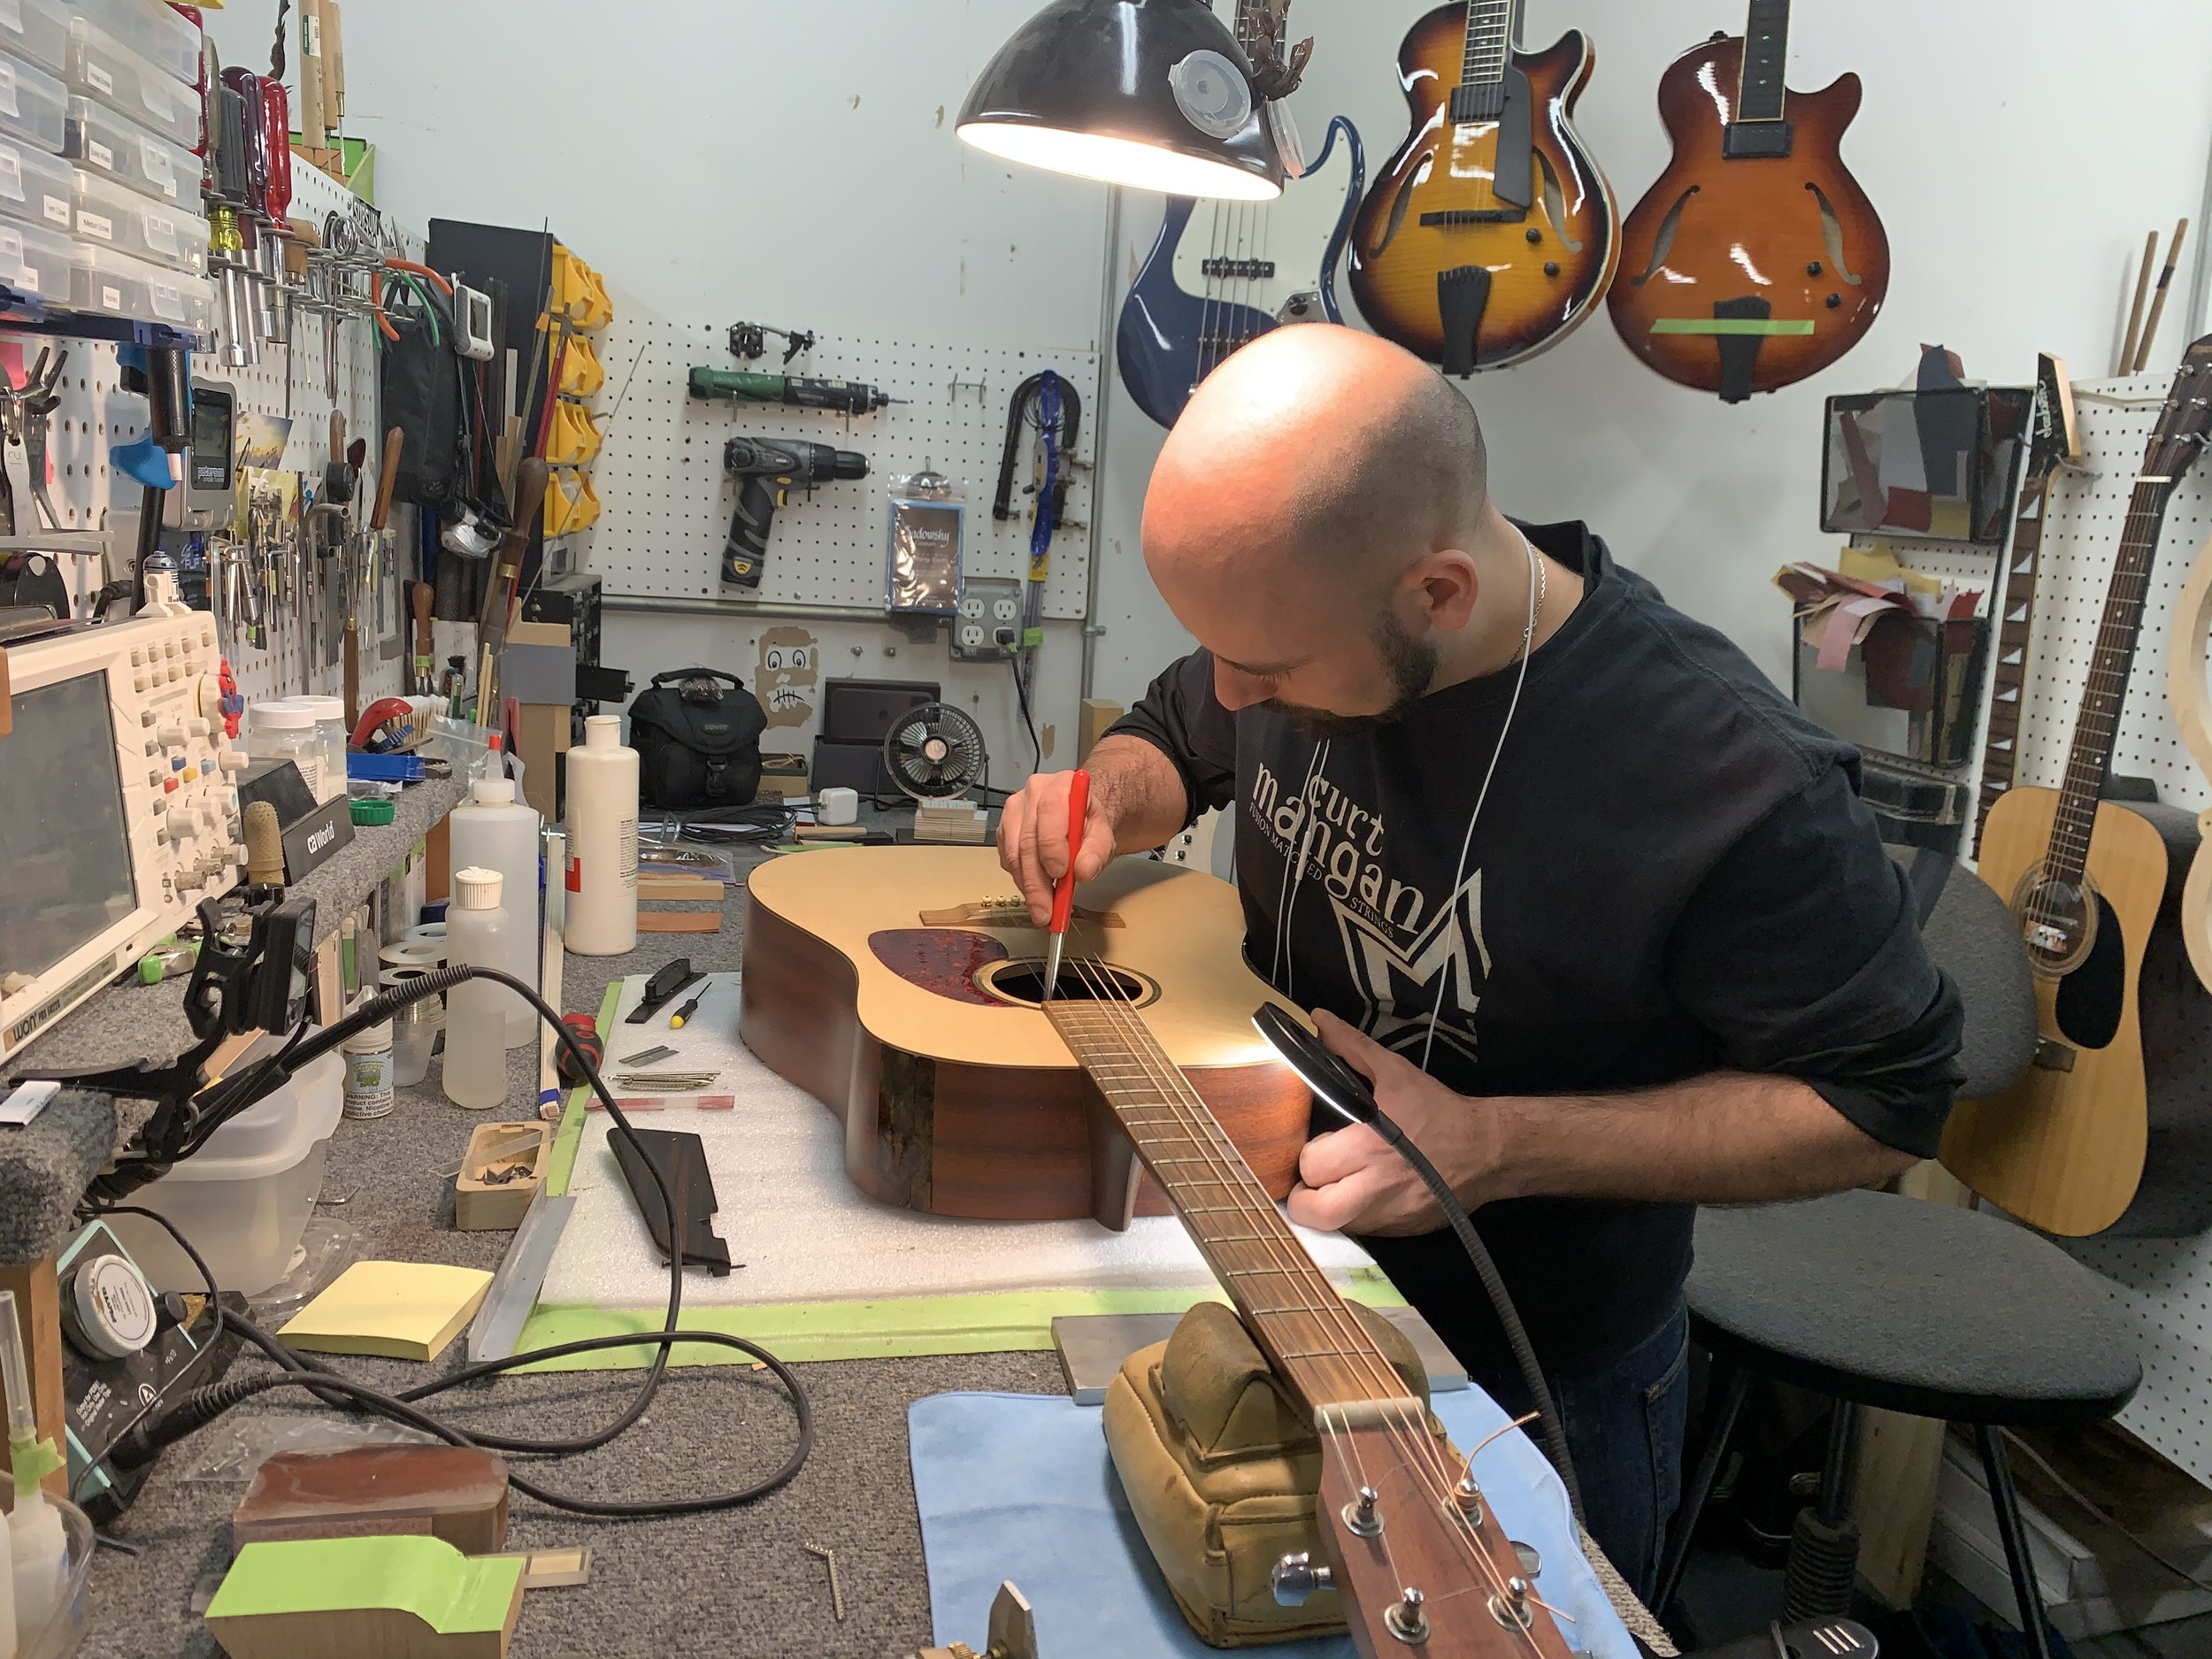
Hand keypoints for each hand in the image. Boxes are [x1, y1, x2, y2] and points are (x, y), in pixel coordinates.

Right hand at [996, 768, 1117, 923]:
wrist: (1077, 818)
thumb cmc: (1088, 824)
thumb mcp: (1104, 836)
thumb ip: (1098, 852)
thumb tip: (1083, 871)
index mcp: (1061, 784)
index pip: (1050, 810)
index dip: (1052, 844)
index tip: (1060, 874)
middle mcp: (1033, 792)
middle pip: (1028, 839)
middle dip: (1037, 881)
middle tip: (1047, 910)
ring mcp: (1014, 810)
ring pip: (1014, 854)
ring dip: (1028, 886)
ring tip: (1043, 908)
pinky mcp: (1004, 830)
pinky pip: (1007, 860)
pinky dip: (1022, 880)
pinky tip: (1037, 889)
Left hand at [1285, 1010, 1511, 1236]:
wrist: (1488, 1149)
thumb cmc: (1436, 1110)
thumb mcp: (1395, 1072)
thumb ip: (1352, 1046)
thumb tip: (1319, 1018)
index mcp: (1367, 1146)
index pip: (1311, 1164)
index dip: (1307, 1155)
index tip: (1316, 1146)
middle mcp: (1374, 1187)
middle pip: (1314, 1211)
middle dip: (1305, 1197)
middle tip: (1314, 1178)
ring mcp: (1389, 1215)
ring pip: (1337, 1227)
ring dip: (1330, 1209)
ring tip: (1335, 1189)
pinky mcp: (1403, 1232)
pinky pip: (1365, 1232)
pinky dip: (1357, 1217)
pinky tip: (1365, 1196)